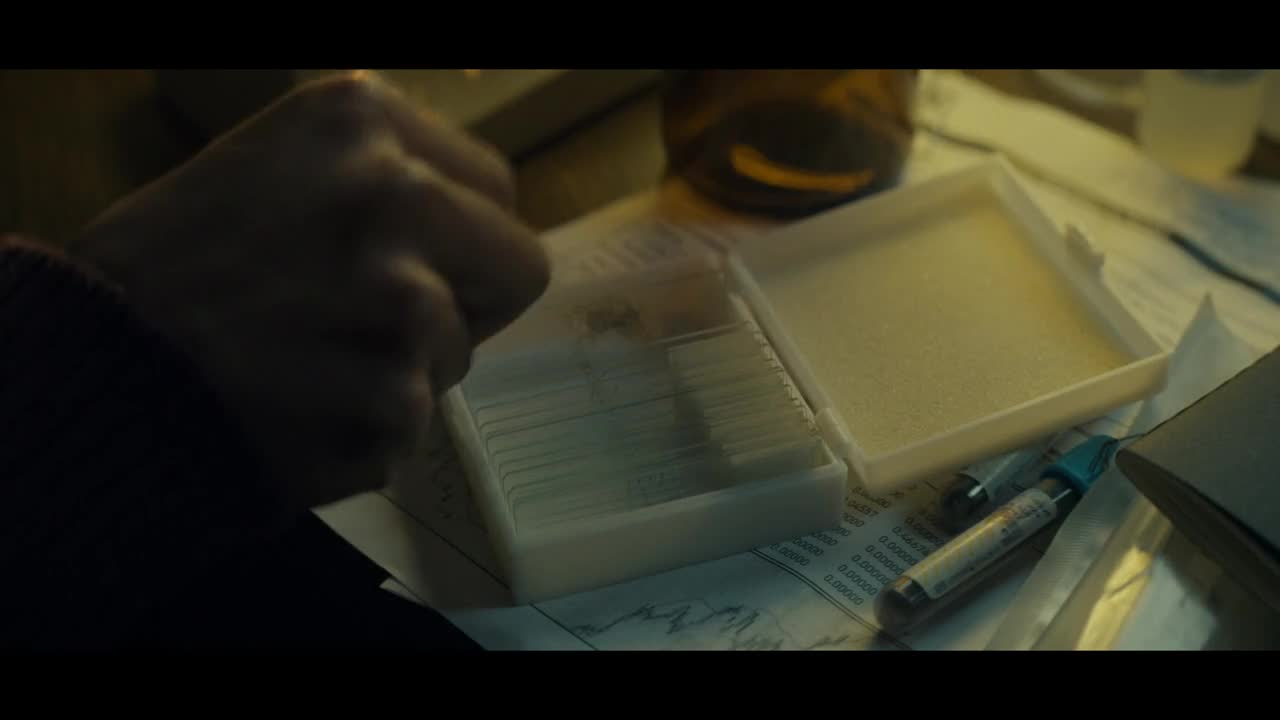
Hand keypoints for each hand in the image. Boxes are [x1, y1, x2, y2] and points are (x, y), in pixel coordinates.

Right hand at [74, 71, 549, 508]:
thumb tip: (476, 226)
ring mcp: (397, 290)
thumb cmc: (176, 269)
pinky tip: (298, 412)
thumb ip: (378, 180)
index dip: (458, 242)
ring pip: (459, 353)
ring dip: (399, 375)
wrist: (89, 366)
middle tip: (373, 324)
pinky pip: (417, 423)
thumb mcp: (276, 169)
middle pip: (517, 265)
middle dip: (462, 304)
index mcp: (360, 116)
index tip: (404, 265)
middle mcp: (392, 187)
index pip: (496, 190)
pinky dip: (366, 436)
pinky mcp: (390, 388)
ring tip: (308, 366)